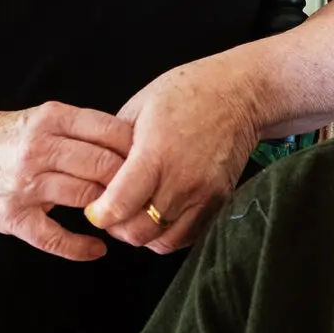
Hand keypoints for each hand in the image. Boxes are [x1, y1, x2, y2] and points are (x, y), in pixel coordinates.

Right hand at [0, 103, 134, 261]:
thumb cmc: (8, 137)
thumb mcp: (44, 119)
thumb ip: (83, 130)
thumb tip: (136, 147)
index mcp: (51, 118)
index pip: (109, 130)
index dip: (137, 149)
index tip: (151, 162)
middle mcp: (39, 149)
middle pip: (103, 165)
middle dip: (130, 181)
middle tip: (145, 194)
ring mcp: (25, 184)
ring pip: (85, 197)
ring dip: (110, 211)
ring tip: (123, 218)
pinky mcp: (13, 217)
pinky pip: (54, 238)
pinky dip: (81, 247)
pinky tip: (97, 249)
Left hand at [84, 60, 263, 254]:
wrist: (239, 93)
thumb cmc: (187, 91)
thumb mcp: (138, 107)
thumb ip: (115, 144)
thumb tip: (95, 173)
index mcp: (156, 154)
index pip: (119, 205)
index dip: (99, 214)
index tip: (94, 208)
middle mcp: (181, 181)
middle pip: (138, 231)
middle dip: (116, 227)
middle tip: (110, 213)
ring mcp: (204, 195)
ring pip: (162, 241)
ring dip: (141, 234)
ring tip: (133, 216)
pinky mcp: (219, 202)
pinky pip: (187, 237)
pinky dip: (166, 235)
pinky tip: (157, 218)